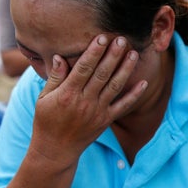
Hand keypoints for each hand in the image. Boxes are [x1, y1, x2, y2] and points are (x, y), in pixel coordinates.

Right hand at [29, 35, 147, 168]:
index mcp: (68, 94)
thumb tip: (59, 56)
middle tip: (122, 39)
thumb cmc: (46, 120)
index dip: (93, 52)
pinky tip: (144, 82)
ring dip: (125, 69)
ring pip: (114, 87)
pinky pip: (124, 106)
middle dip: (113, 56)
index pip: (83, 68)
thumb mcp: (44, 98)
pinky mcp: (106, 120)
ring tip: (133, 53)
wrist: (56, 149)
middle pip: (102, 74)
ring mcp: (97, 112)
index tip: (102, 37)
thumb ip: (55, 77)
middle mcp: (84, 102)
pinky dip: (134, 95)